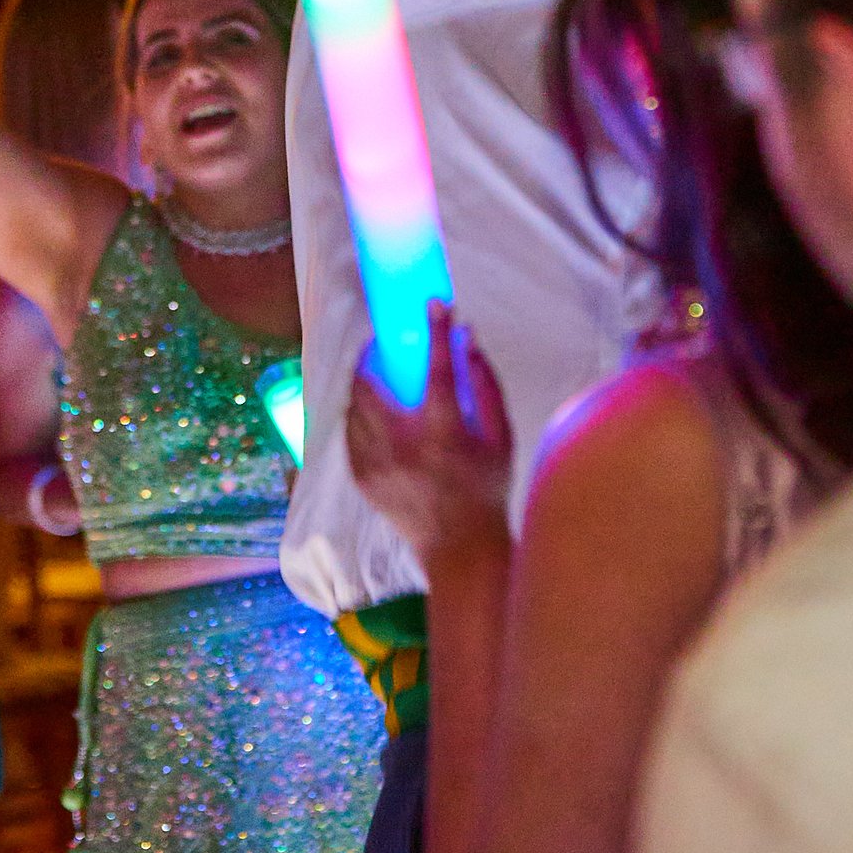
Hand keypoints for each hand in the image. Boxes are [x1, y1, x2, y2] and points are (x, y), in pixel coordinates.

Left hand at [345, 304, 512, 566]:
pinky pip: (351, 432)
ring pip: (355, 406)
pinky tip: (371, 409)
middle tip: (383, 342)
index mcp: (444, 434)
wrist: (459, 547)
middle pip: (372, 384)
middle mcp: (404, 446)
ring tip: (375, 373)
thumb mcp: (500, 436)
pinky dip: (359, 414)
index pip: (437, 370)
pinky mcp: (362, 477)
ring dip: (363, 383)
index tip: (434, 305)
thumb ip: (484, 384)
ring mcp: (376, 464)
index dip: (436, 332)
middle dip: (373, 355)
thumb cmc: (486, 487)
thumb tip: (467, 337)